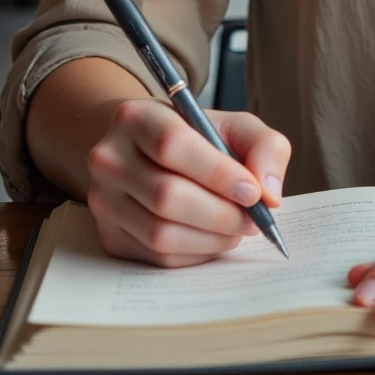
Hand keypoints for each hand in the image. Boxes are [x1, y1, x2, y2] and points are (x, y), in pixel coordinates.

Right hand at [86, 99, 290, 267]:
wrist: (149, 152)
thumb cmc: (200, 138)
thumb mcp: (234, 126)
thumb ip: (263, 147)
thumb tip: (270, 194)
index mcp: (136, 117)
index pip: (172, 146)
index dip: (217, 173)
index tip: (253, 192)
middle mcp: (109, 157)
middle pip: (166, 196)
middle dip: (220, 214)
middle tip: (253, 219)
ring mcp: (103, 200)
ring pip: (160, 233)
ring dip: (210, 238)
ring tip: (237, 228)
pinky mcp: (109, 235)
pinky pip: (157, 256)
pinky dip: (195, 253)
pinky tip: (213, 237)